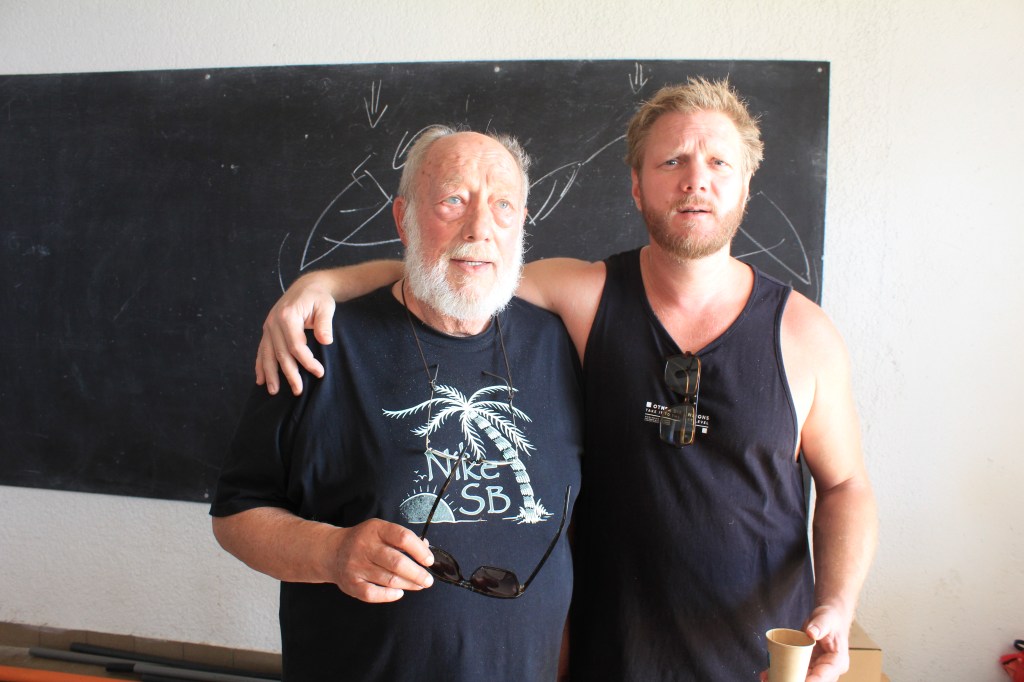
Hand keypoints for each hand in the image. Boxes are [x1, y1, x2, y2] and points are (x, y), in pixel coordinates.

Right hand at [255, 274, 336, 395]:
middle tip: (298, 391)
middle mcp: (274, 322)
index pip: (296, 345)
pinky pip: (262, 350)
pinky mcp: (268, 330)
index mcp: (288, 316)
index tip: (319, 372)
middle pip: (281, 353)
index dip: (307, 361)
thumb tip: (326, 341)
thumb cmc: (318, 298)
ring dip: (270, 374)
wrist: (307, 287)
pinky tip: (260, 379)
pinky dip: (260, 365)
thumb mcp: (326, 306)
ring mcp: (268, 326)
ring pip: (268, 354)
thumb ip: (325, 323)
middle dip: (289, 374)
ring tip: (273, 391)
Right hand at [327, 518, 435, 602]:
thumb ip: (402, 538)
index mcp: (376, 530)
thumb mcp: (381, 530)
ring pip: (388, 579)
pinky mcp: (351, 583)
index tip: (429, 560)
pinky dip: (389, 596)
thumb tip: (426, 548)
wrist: (332, 551)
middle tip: (428, 580)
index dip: (419, 550)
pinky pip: (373, 594)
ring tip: (419, 585)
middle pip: (396, 562)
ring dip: (408, 584)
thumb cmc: (364, 541)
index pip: (402, 537)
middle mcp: (365, 546)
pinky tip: (399, 593)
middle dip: (417, 573)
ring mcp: (356, 566)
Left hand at [758, 605, 850, 681]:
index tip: (800, 681)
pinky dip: (782, 674)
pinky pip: (795, 672)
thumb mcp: (826, 619)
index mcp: (837, 661)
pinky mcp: (807, 666)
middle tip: (778, 680)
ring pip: (802, 679)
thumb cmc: (830, 619)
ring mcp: (817, 669)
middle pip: (813, 681)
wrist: (827, 620)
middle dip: (795, 681)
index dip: (813, 681)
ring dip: (786, 680)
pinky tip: (768, 674)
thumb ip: (820, 625)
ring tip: (768, 678)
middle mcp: (828, 670)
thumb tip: (811, 633)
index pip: (826, 675)